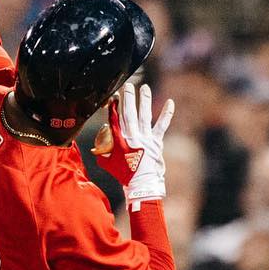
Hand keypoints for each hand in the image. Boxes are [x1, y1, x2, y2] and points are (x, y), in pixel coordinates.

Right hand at [93, 83, 173, 206]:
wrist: (142, 184)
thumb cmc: (124, 174)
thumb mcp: (107, 163)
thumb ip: (102, 152)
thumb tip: (98, 143)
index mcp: (119, 141)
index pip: (115, 120)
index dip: (113, 108)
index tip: (113, 97)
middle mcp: (132, 137)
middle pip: (129, 114)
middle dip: (128, 99)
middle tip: (128, 86)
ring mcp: (146, 138)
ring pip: (144, 115)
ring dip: (144, 100)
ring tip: (144, 87)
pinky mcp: (157, 142)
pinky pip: (162, 125)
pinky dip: (166, 113)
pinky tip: (170, 102)